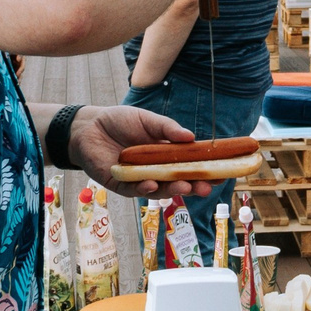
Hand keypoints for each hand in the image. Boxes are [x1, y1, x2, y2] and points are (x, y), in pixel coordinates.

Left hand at [66, 106, 218, 198]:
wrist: (88, 126)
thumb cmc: (119, 121)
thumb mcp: (147, 120)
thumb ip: (167, 129)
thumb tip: (192, 137)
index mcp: (166, 154)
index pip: (190, 165)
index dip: (205, 170)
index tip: (222, 173)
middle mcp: (155, 169)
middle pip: (179, 181)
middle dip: (194, 186)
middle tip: (207, 187)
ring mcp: (139, 178)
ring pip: (160, 189)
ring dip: (173, 189)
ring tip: (186, 187)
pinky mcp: (121, 184)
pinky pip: (135, 190)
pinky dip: (144, 188)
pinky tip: (152, 184)